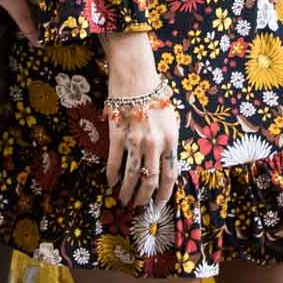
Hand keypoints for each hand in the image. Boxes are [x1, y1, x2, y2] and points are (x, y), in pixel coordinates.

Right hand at [102, 32, 178, 206]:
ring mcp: (136, 140)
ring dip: (127, 192)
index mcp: (172, 139)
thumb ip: (168, 143)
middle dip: (144, 199)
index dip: (164, 194)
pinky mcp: (117, 135)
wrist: (135, 75)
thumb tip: (164, 166)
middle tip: (138, 207)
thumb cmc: (154, 95)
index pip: (170, 175)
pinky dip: (112, 176)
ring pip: (132, 176)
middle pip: (151, 180)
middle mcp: (155, 143)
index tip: (159, 206)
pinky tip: (111, 183)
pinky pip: (114, 162)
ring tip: (123, 200)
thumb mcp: (170, 119)